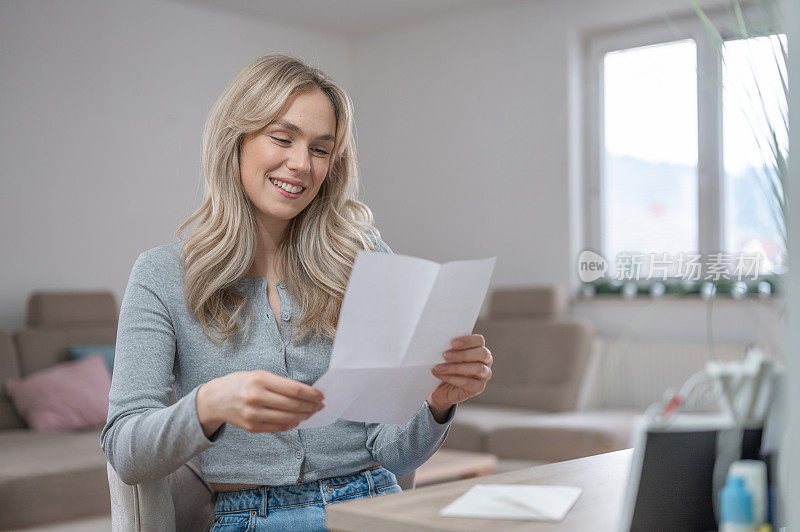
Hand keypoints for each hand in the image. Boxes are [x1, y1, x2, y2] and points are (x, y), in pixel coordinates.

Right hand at [197, 370, 323, 436]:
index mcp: (260, 380)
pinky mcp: (252, 427)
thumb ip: (281, 384)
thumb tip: (306, 393)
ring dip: (304, 416)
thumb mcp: (260, 375)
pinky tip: (297, 420)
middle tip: (320, 405)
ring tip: (311, 413)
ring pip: (288, 419)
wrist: (217, 399)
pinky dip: (291, 424)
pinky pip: (278, 428)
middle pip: (293, 405)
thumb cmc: (242, 383)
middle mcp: (256, 397)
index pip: (294, 389)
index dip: (311, 394)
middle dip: (310, 406)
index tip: (320, 395)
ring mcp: (253, 414)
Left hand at [427, 334, 492, 413]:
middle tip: (445, 355)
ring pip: (477, 368)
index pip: (479, 340)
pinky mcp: (479, 388)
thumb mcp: (446, 355)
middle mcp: (485, 360)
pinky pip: (468, 383)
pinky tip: (440, 376)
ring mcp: (484, 375)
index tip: (452, 343)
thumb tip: (440, 341)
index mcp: (478, 348)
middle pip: (482, 354)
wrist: (440, 389)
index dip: (467, 340)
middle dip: (463, 354)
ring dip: (455, 367)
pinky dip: (452, 379)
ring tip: (438, 367)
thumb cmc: (444, 366)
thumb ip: (448, 348)